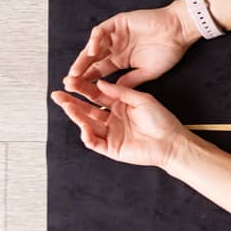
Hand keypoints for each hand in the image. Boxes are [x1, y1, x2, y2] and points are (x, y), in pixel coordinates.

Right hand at [51, 78, 190, 169]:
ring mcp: (110, 134)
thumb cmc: (161, 120)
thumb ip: (120, 92)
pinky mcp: (111, 148)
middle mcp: (112, 119)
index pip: (96, 96)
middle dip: (72, 101)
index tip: (71, 81)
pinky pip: (94, 142)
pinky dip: (87, 135)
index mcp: (119, 106)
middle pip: (87, 109)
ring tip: (66, 104)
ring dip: (76, 115)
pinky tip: (84, 126)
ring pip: (87, 124)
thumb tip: (100, 83)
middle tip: (58, 94)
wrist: (172, 141)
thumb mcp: (142, 99)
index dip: (83, 89)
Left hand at [66, 4, 191, 96]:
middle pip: (92, 60)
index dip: (88, 81)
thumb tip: (114, 93)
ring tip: (75, 71)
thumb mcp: (148, 72)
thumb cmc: (169, 51)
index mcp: (121, 60)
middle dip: (80, 71)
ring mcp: (115, 35)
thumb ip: (130, 81)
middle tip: (69, 83)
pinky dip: (95, 41)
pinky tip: (92, 52)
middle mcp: (115, 47)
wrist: (179, 31)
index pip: (99, 71)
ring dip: (83, 59)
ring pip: (93, 47)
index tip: (78, 93)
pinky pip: (101, 31)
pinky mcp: (118, 23)